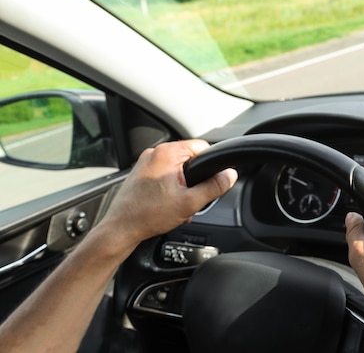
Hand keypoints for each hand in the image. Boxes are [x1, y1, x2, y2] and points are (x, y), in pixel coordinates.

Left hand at [101, 139, 236, 246]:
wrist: (121, 228)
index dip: (210, 164)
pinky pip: (165, 174)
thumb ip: (214, 187)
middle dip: (195, 179)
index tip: (209, 181)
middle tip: (190, 197)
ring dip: (183, 185)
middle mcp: (155, 153)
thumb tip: (230, 175)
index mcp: (167, 153)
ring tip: (178, 203)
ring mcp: (146, 163)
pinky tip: (169, 204)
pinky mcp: (141, 173)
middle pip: (190, 159)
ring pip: (177, 168)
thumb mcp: (190, 202)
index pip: (201, 147)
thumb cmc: (148, 215)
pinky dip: (171, 187)